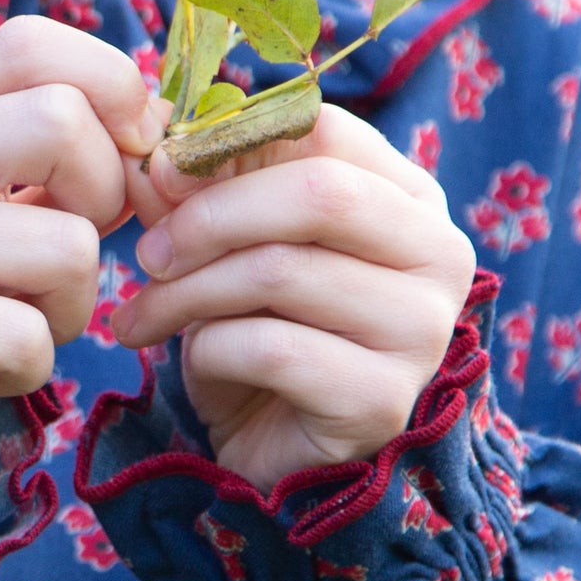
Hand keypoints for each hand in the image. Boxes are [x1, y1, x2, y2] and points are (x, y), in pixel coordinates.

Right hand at [0, 16, 164, 542]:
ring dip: (71, 308)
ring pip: (67, 248)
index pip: (30, 44)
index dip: (109, 86)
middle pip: (60, 120)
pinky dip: (30, 368)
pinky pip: (27, 337)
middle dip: (103, 198)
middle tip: (67, 253)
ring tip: (18, 324)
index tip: (127, 154)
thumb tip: (164, 122)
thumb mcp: (1, 210)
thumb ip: (72, 161)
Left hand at [112, 104, 476, 490]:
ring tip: (141, 316)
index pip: (326, 129)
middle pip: (316, 194)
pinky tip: (194, 363)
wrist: (272, 450)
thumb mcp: (224, 250)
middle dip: (209, 218)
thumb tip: (152, 146)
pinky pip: (271, 347)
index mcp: (409, 197)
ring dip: (186, 293)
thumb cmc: (257, 333)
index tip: (160, 175)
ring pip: (281, 272)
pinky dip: (209, 350)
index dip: (231, 143)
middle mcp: (439, 255)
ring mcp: (421, 331)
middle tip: (146, 254)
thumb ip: (196, 193)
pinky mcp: (383, 399)